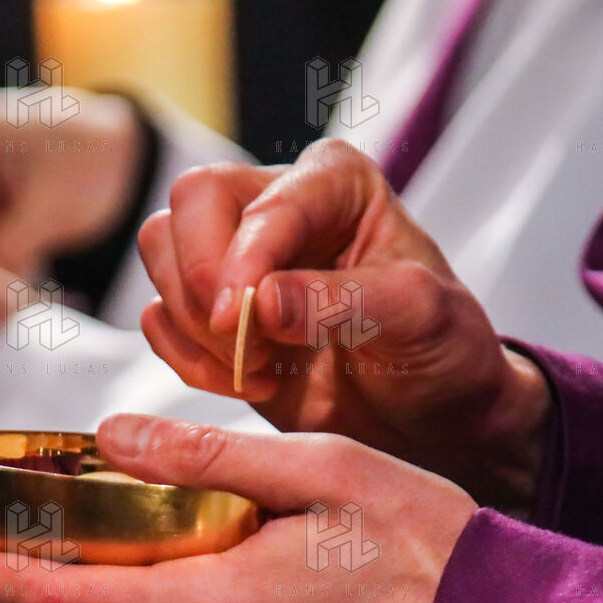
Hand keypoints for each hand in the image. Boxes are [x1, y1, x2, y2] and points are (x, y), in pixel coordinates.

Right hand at [138, 139, 549, 511]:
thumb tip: (259, 301)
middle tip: (250, 347)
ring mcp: (239, 261)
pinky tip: (248, 382)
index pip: (260, 200)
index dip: (242, 258)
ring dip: (196, 327)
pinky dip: (187, 359)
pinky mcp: (214, 317)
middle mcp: (279, 208)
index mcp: (335, 183)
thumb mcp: (418, 318)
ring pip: (162, 256)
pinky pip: (160, 319)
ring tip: (262, 369)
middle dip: (204, 286)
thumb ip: (342, 301)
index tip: (241, 317)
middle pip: (189, 207)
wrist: (435, 419)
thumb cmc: (443, 351)